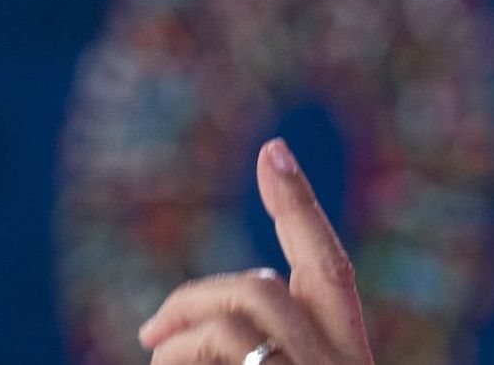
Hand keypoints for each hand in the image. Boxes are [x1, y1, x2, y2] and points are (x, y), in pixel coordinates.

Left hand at [139, 138, 374, 364]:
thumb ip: (251, 352)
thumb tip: (176, 330)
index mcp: (343, 358)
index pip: (328, 271)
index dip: (300, 208)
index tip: (274, 149)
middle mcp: (341, 362)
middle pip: (271, 285)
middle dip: (201, 294)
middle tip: (150, 331)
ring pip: (252, 299)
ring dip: (184, 327)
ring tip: (154, 355)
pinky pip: (224, 338)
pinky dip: (179, 350)